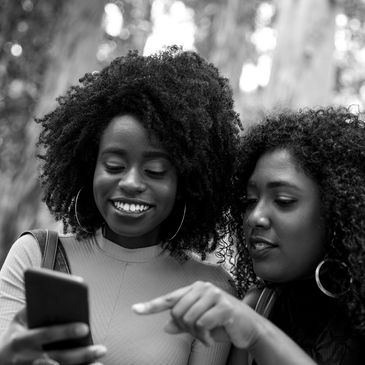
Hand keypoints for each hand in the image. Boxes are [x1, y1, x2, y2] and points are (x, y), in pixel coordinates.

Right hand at [0, 308, 106, 364]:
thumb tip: (60, 296)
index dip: (65, 331)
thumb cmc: (17, 333)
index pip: (45, 334)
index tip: (85, 327)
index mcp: (20, 340)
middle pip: (57, 358)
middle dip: (81, 354)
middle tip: (101, 349)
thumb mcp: (20, 319)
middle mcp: (24, 360)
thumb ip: (36, 308)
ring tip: (99, 363)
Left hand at [132, 281, 259, 348]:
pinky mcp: (224, 306)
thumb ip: (183, 323)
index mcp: (195, 289)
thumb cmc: (222, 322)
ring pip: (188, 319)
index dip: (151, 306)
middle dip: (184, 328)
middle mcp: (203, 288)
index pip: (169, 298)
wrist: (249, 327)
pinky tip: (211, 339)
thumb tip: (166, 326)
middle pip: (177, 312)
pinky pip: (202, 324)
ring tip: (205, 336)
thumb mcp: (200, 323)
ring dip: (195, 334)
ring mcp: (214, 295)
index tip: (135, 310)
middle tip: (197, 334)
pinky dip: (204, 337)